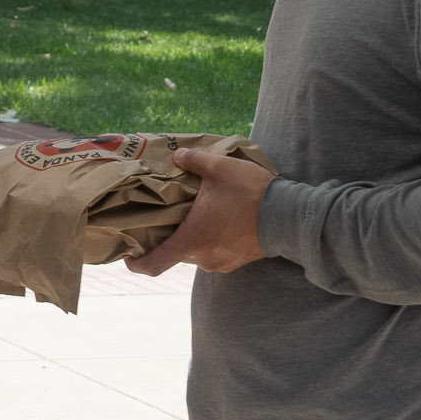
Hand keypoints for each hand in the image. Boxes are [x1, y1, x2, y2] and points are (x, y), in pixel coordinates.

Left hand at [124, 148, 276, 277]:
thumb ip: (193, 160)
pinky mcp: (238, 262)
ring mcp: (222, 263)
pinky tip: (220, 219)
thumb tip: (177, 155)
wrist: (291, 216)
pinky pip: (215, 252)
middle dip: (170, 236)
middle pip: (175, 252)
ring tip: (199, 213)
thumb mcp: (220, 168)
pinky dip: (212, 240)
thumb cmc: (252, 193)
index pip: (153, 264)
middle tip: (169, 216)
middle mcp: (203, 258)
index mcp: (191, 240)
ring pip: (196, 252)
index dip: (136, 263)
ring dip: (194, 236)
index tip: (129, 254)